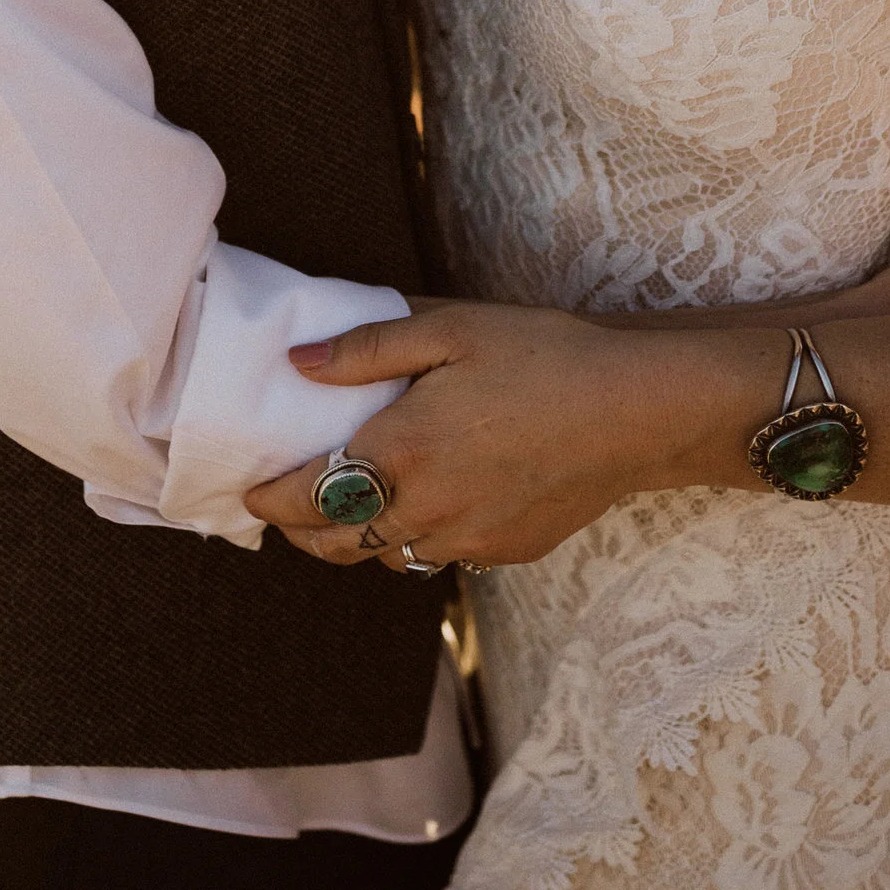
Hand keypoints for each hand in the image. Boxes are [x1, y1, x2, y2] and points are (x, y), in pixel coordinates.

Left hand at [245, 301, 678, 573]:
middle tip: (290, 507)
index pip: (307, 499)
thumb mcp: (451, 330)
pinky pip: (444, 555)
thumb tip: (298, 362)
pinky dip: (422, 537)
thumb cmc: (544, 357)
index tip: (251, 490)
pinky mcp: (507, 552)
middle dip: (302, 532)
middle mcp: (425, 510)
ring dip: (361, 539)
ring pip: (389, 559)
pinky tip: (434, 501)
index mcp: (401, 453)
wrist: (637, 411)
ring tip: (359, 504)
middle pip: (336, 546)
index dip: (269, 500)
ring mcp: (468, 540)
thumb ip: (366, 351)